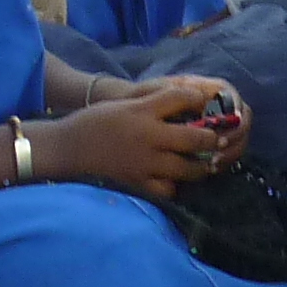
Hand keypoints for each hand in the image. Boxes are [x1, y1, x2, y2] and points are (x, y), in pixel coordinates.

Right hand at [45, 79, 239, 199]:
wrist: (68, 147)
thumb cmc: (97, 121)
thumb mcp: (126, 103)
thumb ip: (155, 102)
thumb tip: (187, 100)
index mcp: (143, 111)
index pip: (180, 97)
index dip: (197, 97)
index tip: (205, 102)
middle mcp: (148, 136)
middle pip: (195, 137)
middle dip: (211, 139)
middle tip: (217, 139)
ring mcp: (145, 162)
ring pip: (188, 168)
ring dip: (201, 165)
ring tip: (204, 162)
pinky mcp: (138, 182)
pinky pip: (168, 189)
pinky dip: (176, 185)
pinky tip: (175, 179)